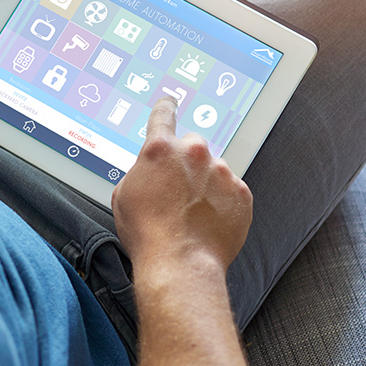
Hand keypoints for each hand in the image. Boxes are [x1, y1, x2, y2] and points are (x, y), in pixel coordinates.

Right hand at [112, 98, 252, 277]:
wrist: (181, 264)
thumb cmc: (148, 235)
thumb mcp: (125, 196)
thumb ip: (140, 172)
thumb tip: (149, 172)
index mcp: (160, 150)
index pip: (163, 115)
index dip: (166, 107)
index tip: (170, 101)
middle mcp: (193, 154)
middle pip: (192, 146)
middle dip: (187, 163)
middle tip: (178, 192)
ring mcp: (221, 172)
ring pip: (214, 170)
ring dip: (206, 185)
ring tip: (193, 215)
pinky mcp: (241, 192)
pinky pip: (232, 191)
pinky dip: (223, 202)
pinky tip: (209, 222)